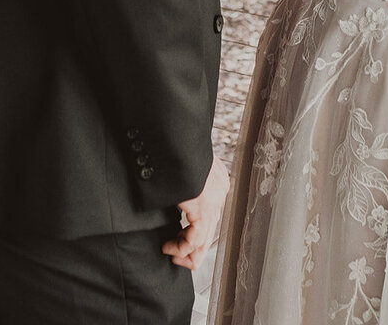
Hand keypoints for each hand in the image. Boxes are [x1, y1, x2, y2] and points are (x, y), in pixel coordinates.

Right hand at [162, 154, 229, 270]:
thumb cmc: (176, 144)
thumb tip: (181, 197)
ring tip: (170, 251)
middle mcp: (220, 193)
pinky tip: (168, 246)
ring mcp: (213, 201)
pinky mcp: (202, 207)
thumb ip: (189, 180)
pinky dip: (179, 248)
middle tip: (173, 252)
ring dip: (183, 252)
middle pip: (209, 233)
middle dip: (189, 249)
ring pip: (203, 242)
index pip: (210, 219)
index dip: (193, 235)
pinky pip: (194, 241)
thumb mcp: (187, 164)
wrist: (176, 134)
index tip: (177, 238)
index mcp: (218, 181)